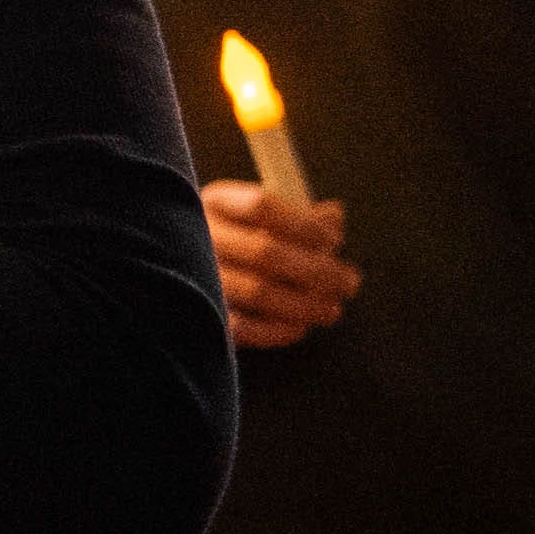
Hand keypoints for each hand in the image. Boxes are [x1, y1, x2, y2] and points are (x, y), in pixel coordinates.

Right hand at [198, 179, 354, 348]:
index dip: (305, 225)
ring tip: (332, 309)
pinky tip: (300, 327)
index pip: (262, 206)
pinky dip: (277, 330)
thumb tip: (333, 217)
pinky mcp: (199, 314)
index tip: (334, 240)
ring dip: (305, 304)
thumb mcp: (262, 218)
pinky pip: (242, 326)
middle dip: (318, 271)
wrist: (185, 275)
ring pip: (258, 292)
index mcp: (217, 203)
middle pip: (265, 251)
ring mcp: (195, 277)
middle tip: (349, 283)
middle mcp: (199, 237)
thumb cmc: (237, 242)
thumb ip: (299, 215)